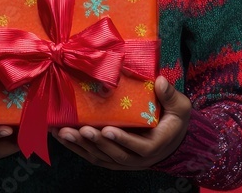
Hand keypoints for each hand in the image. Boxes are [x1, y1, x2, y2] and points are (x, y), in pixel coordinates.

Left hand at [50, 75, 191, 169]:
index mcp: (154, 145)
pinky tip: (62, 136)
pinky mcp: (110, 159)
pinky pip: (92, 155)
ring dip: (81, 146)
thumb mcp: (180, 107)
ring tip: (64, 132)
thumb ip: (171, 96)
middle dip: (96, 142)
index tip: (108, 129)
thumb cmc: (174, 119)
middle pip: (114, 154)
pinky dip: (76, 148)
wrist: (171, 138)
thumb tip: (161, 81)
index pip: (138, 147)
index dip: (123, 140)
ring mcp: (122, 161)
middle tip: (82, 129)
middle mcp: (137, 158)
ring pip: (100, 157)